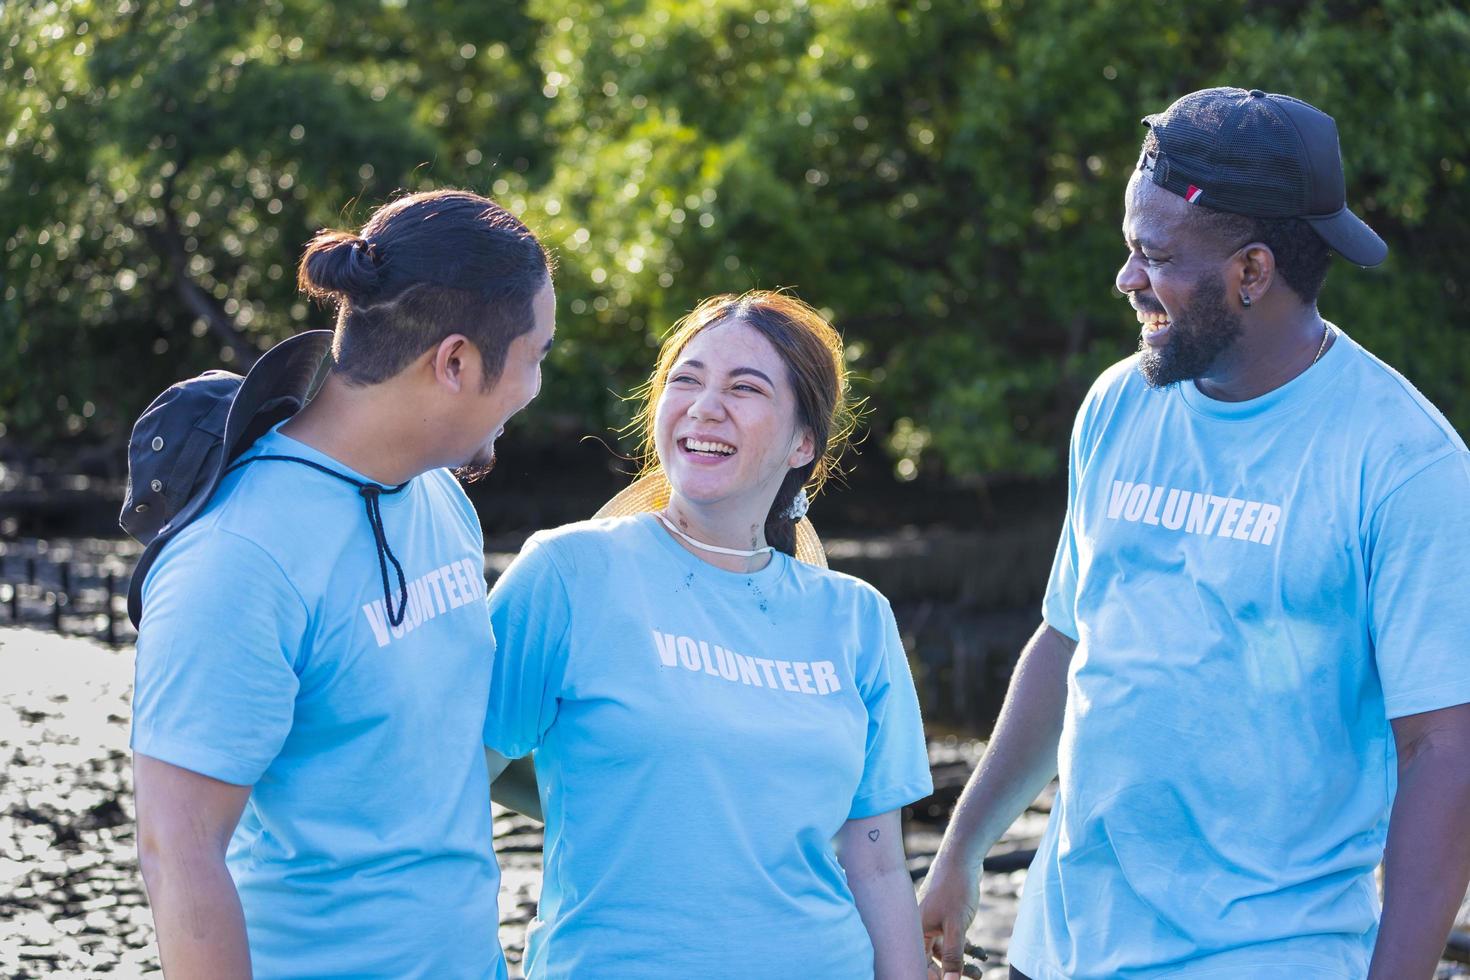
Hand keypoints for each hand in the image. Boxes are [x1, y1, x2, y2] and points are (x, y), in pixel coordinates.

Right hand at [918, 852, 982, 979]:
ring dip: (960, 962)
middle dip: (948, 972)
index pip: (919, 962)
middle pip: (931, 959)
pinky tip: (978, 954)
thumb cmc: (955, 888)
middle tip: (966, 978)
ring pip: (944, 950)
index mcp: (917, 930)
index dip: (932, 976)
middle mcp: (922, 927)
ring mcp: (934, 921)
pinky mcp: (946, 917)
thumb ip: (953, 955)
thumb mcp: (956, 925)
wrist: (961, 858)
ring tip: (978, 973)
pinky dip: (964, 948)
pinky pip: (953, 940)